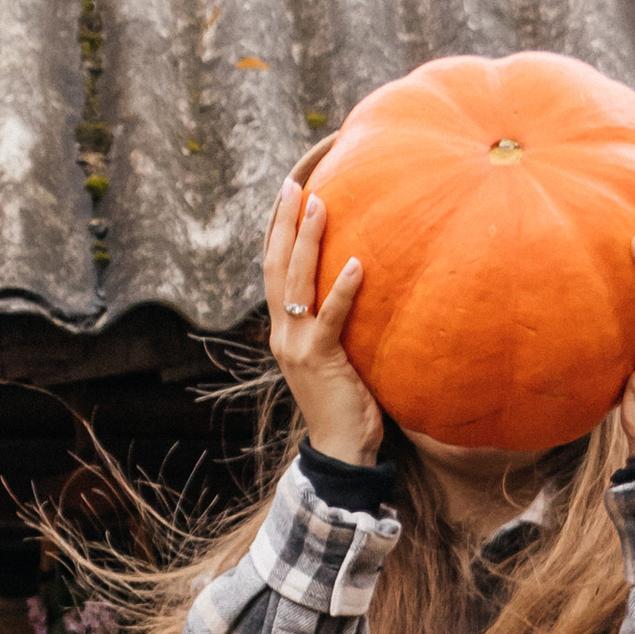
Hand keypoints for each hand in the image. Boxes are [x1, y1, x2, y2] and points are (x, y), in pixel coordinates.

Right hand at [266, 173, 381, 465]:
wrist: (340, 449)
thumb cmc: (346, 402)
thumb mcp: (335, 355)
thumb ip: (335, 323)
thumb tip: (360, 286)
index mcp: (282, 330)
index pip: (274, 271)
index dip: (278, 231)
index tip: (288, 195)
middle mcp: (282, 333)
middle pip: (277, 266)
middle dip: (284, 222)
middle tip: (293, 184)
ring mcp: (296, 346)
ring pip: (296, 283)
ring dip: (308, 240)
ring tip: (320, 204)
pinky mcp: (320, 359)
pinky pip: (330, 317)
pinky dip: (342, 289)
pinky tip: (358, 263)